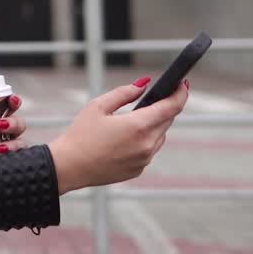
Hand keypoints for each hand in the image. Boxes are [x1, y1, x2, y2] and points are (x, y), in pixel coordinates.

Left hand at [0, 94, 25, 162]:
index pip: (5, 111)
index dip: (12, 103)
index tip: (11, 99)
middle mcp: (3, 140)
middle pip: (19, 126)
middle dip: (14, 122)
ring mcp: (9, 157)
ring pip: (23, 144)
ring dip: (15, 143)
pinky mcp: (12, 171)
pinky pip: (22, 165)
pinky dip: (18, 161)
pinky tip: (6, 161)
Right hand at [48, 77, 190, 194]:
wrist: (69, 167)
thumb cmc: (80, 134)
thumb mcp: (98, 106)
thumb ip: (124, 93)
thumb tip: (144, 84)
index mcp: (138, 126)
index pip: (171, 107)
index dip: (180, 93)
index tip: (183, 84)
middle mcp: (146, 144)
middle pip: (167, 121)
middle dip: (164, 107)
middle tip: (154, 97)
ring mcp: (144, 159)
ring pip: (159, 136)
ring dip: (154, 125)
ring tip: (134, 119)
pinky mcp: (139, 169)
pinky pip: (149, 150)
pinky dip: (144, 140)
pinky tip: (124, 138)